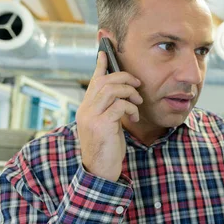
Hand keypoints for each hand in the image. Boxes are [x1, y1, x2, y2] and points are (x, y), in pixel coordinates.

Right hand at [76, 51, 142, 180]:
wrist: (100, 171)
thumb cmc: (107, 148)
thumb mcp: (108, 125)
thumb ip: (110, 109)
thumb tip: (122, 95)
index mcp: (86, 108)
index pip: (93, 81)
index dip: (100, 65)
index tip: (104, 52)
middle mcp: (85, 110)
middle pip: (105, 81)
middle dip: (125, 78)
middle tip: (138, 85)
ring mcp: (92, 117)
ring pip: (112, 90)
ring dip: (130, 93)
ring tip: (138, 103)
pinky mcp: (102, 125)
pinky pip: (120, 105)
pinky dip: (131, 108)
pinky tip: (135, 118)